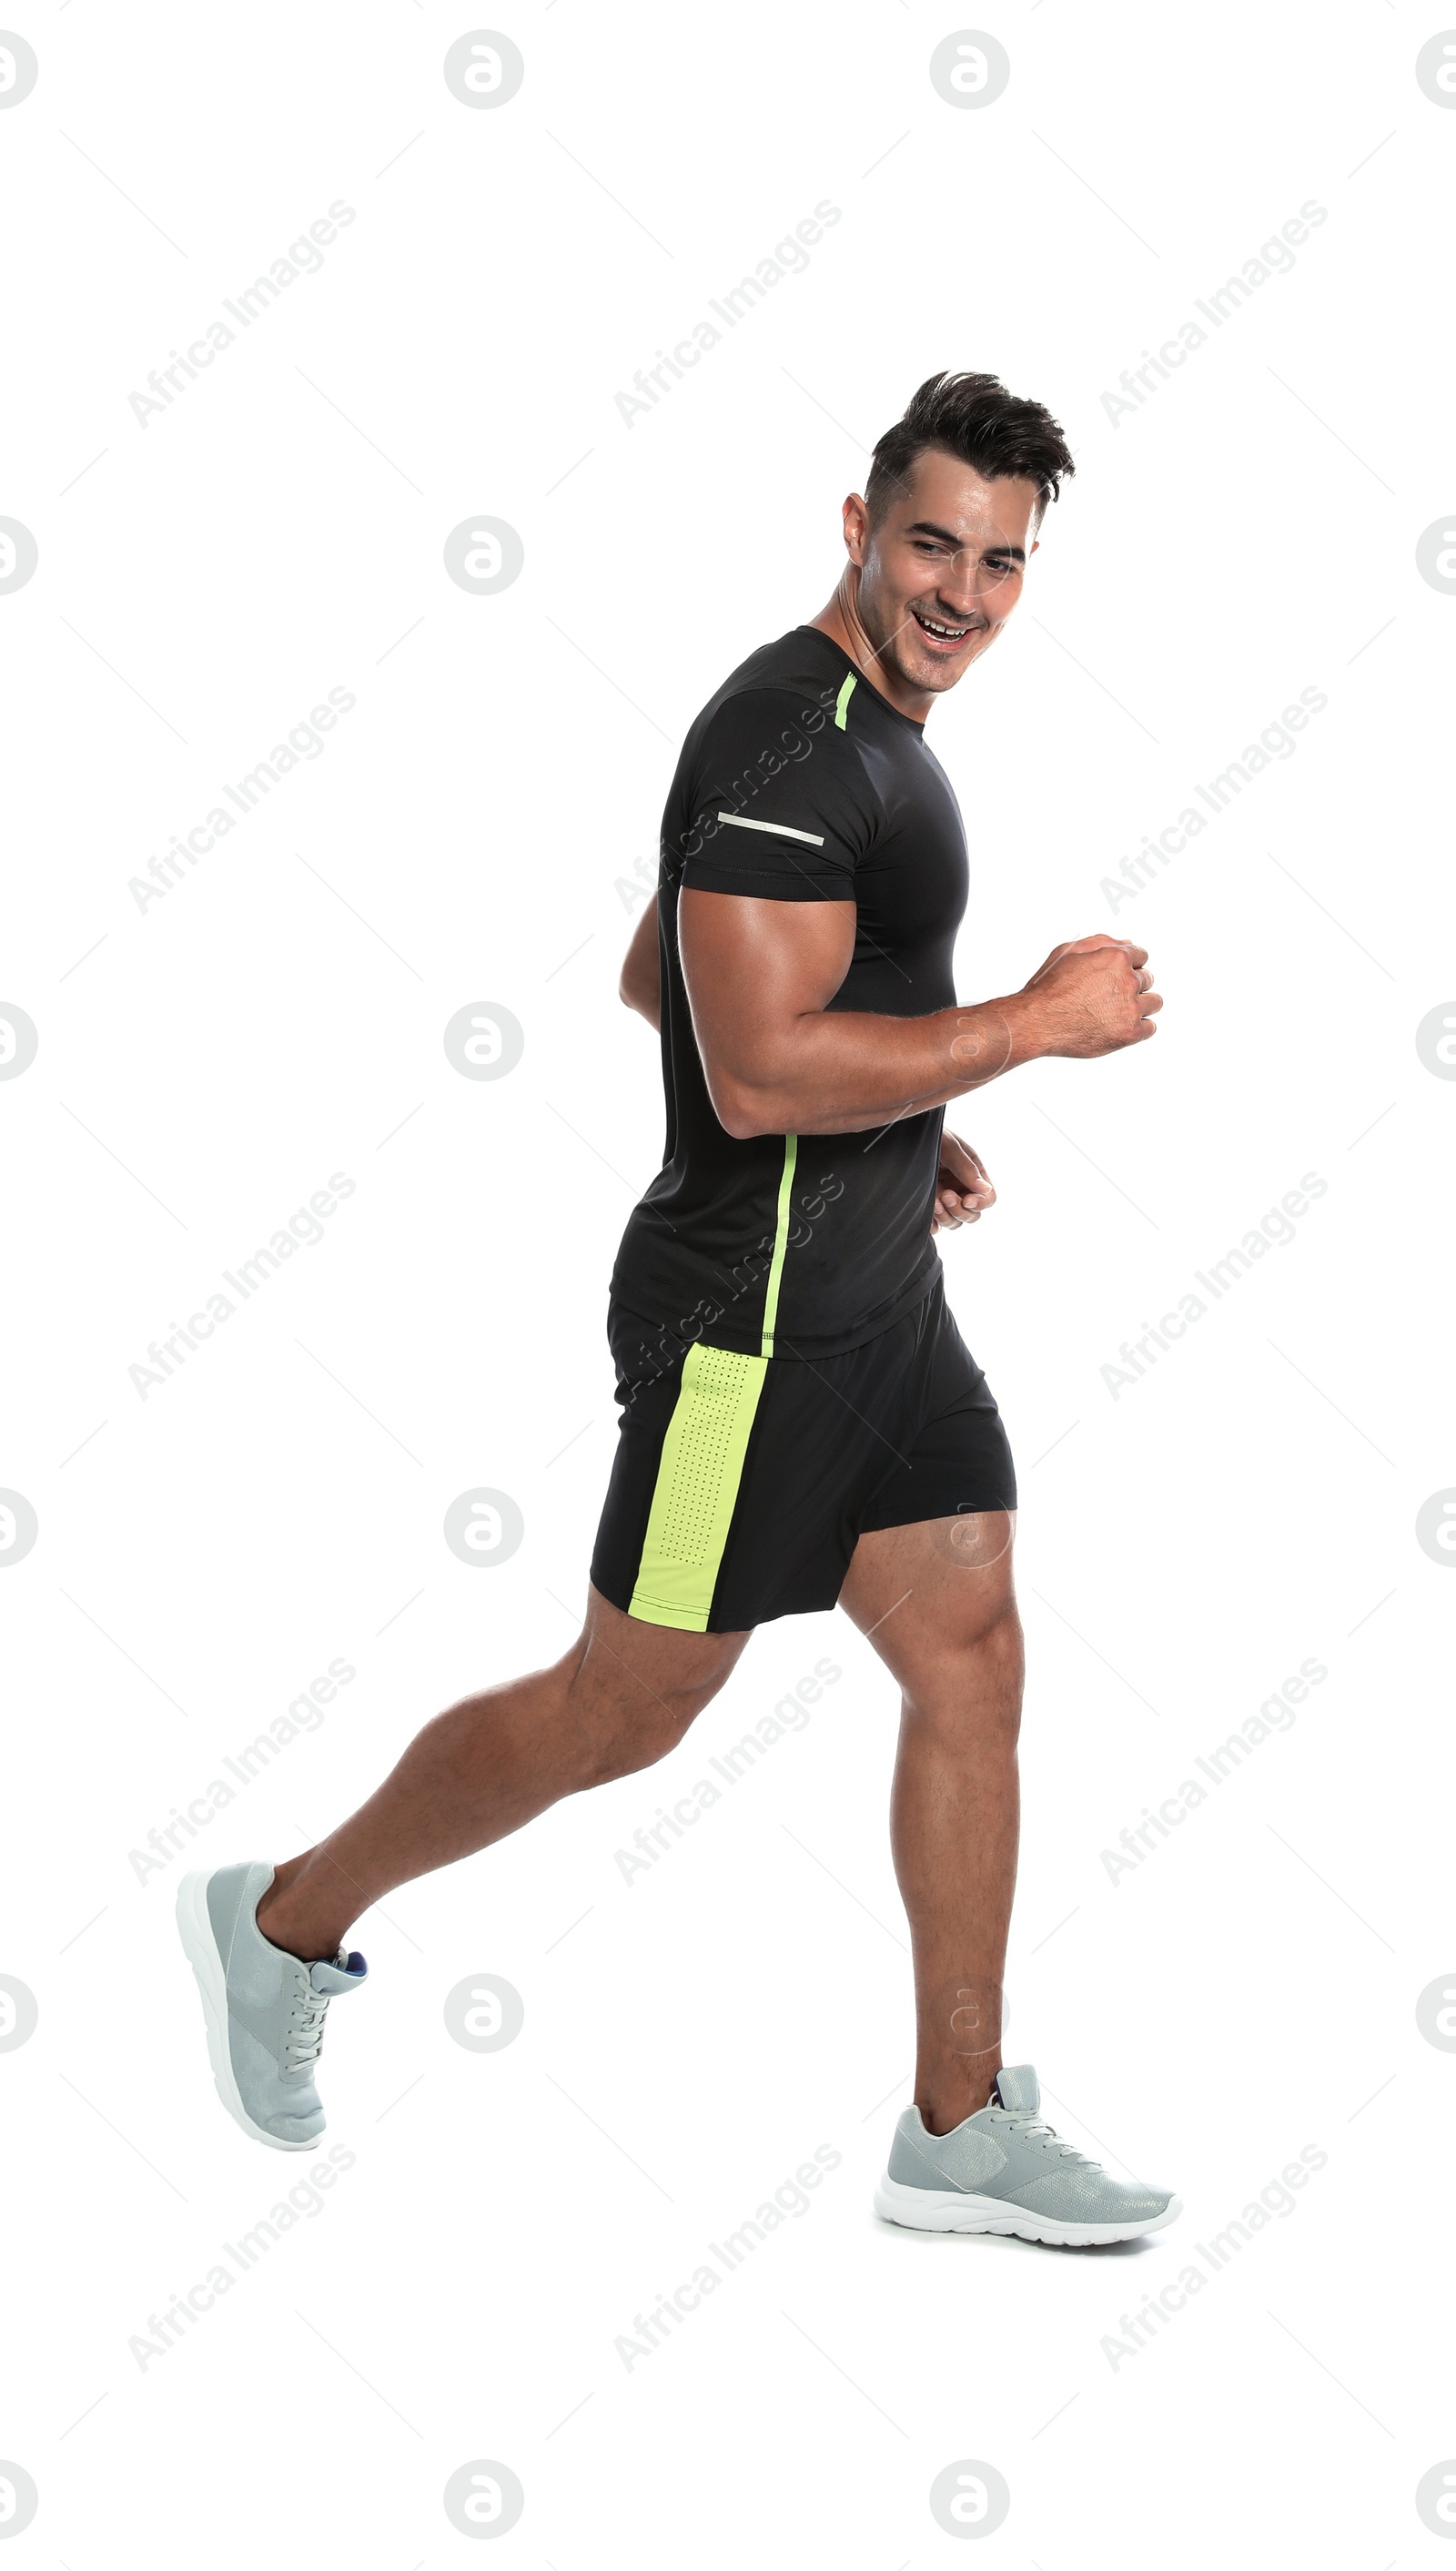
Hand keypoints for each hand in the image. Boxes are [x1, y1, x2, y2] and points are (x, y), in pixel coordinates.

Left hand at [932, 1131, 994, 1232]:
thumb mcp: (949, 1146)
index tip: (967, 1201)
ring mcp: (944, 1199)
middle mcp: (961, 1189)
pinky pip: (936, 1225)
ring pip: (955, 1222)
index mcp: (973, 1174)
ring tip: (933, 1202)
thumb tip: (985, 1190)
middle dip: (961, 1210)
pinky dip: (934, 1225)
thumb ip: (966, 1168)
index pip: (988, 1198)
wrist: (899, 1137)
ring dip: (947, 1217)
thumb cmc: (928, 1135)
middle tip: (945, 1196)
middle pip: (973, 1214)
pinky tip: (925, 1217)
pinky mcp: (927, 1206)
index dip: (980, 1203)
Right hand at [1018, 935, 1161, 1059]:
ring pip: (1154, 1002)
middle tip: (1109, 995)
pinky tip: (1121, 1025)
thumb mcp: (1067, 951)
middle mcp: (1128, 981)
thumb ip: (1100, 942)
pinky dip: (1139, 1027)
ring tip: (1118, 1011)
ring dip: (1140, 1005)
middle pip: (1147, 979)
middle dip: (1132, 985)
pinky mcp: (1129, 1032)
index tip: (1118, 975)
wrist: (1037, 1022)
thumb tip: (1127, 942)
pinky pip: (1150, 1027)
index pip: (1141, 956)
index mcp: (1116, 958)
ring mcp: (1131, 1008)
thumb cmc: (1048, 988)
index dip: (1129, 965)